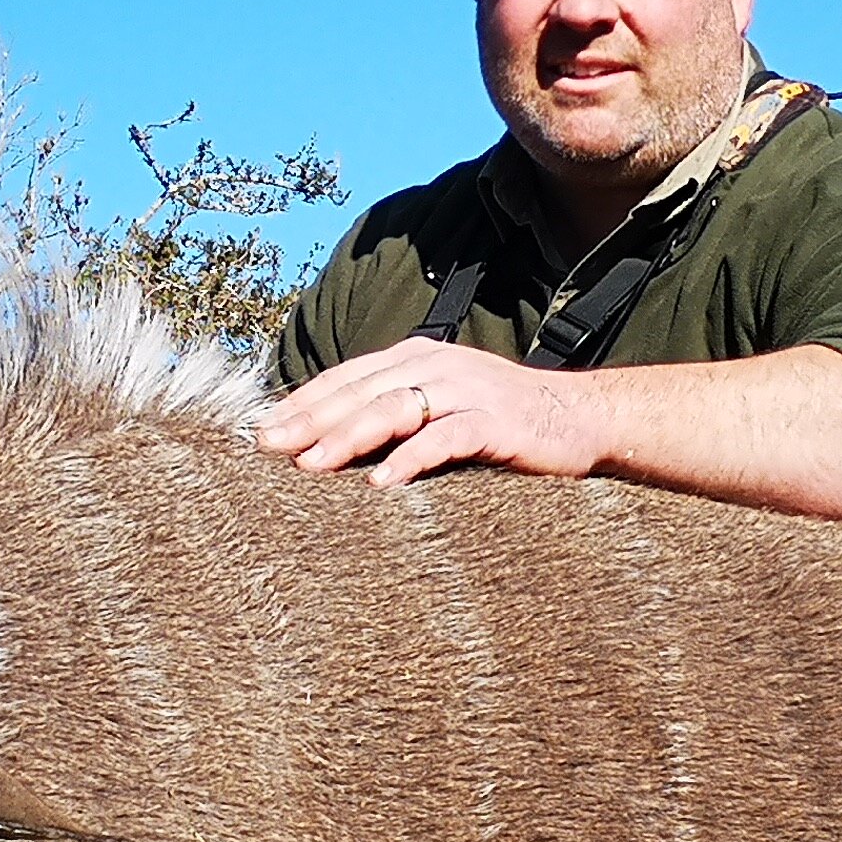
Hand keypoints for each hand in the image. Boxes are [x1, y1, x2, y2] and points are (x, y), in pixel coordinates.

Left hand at [252, 339, 603, 488]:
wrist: (580, 417)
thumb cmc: (502, 420)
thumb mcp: (443, 404)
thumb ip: (397, 411)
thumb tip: (329, 441)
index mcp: (417, 357)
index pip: (347, 377)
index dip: (303, 401)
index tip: (260, 428)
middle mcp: (436, 365)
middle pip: (360, 391)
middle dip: (309, 420)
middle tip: (267, 448)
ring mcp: (466, 390)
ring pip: (393, 409)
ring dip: (347, 438)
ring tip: (309, 466)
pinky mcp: (494, 421)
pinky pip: (443, 439)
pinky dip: (410, 460)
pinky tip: (382, 484)